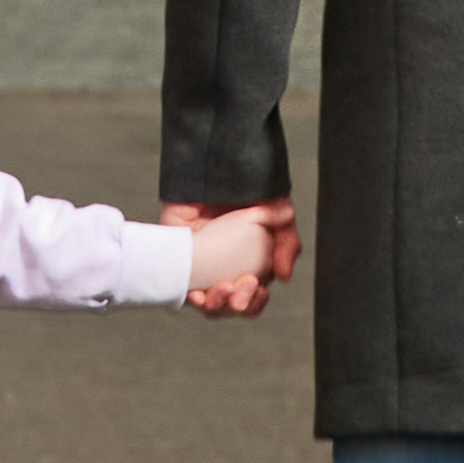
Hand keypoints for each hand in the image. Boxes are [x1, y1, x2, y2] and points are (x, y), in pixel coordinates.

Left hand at [165, 193, 298, 296]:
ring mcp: (197, 261)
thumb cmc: (248, 184)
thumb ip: (287, 243)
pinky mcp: (176, 252)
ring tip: (224, 289)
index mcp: (245, 262)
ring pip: (204, 300)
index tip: (259, 289)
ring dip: (216, 304)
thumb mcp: (278, 212)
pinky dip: (188, 296)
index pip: (250, 297)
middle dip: (237, 305)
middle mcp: (221, 266)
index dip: (255, 302)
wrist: (219, 157)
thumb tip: (284, 275)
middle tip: (244, 288)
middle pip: (227, 304)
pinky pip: (178, 285)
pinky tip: (198, 295)